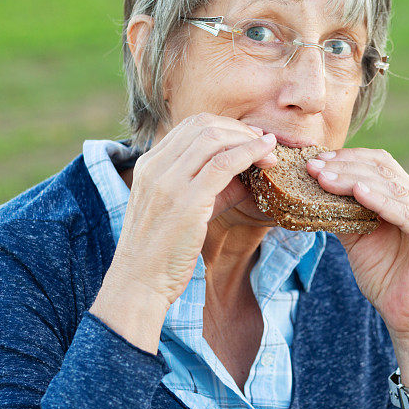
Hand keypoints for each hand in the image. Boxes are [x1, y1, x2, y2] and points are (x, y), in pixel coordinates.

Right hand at [109, 113, 277, 304]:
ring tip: (269, 151)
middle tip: (263, 141)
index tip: (248, 137)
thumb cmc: (163, 250)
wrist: (139, 282)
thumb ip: (210, 186)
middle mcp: (155, 167)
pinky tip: (266, 158)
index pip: (190, 126)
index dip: (225, 126)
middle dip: (239, 129)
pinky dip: (250, 154)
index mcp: (148, 164)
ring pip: (214, 139)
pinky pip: (224, 164)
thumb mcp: (180, 208)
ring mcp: (168, 182)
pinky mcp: (186, 200)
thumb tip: (249, 172)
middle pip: (204, 126)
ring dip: (248, 140)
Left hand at [306, 148, 408, 336]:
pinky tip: (357, 193)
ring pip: (392, 189)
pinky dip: (380, 201)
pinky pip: (406, 214)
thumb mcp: (358, 237)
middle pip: (385, 173)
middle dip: (346, 167)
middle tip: (314, 167)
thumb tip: (315, 186)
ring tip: (325, 178)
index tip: (317, 160)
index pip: (383, 165)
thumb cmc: (384, 278)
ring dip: (354, 180)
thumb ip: (345, 211)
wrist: (406, 319)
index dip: (350, 158)